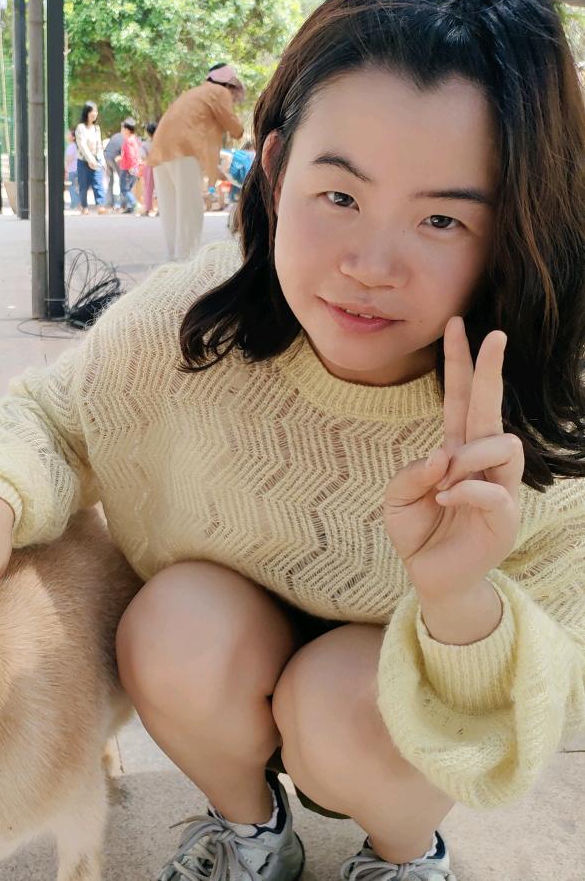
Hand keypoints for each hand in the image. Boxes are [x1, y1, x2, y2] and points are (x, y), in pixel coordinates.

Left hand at [384, 317, 523, 606]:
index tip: (457, 324)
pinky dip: (463, 490)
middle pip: (491, 407)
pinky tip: (443, 499)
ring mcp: (499, 486)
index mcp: (454, 449)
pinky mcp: (504, 516)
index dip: (460, 362)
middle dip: (492, 370)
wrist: (431, 576)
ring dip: (467, 456)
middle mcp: (481, 462)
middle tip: (497, 335)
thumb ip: (411, 473)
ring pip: (503, 444)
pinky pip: (492, 489)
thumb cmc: (417, 531)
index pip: (460, 397)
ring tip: (442, 482)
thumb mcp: (397, 497)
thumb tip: (442, 456)